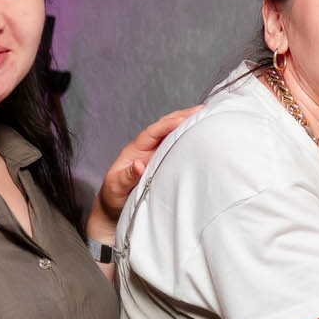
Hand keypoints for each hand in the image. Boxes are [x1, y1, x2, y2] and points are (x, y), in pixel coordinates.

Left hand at [90, 106, 196, 242]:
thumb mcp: (116, 187)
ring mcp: (155, 154)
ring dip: (186, 123)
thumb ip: (126, 177)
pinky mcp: (163, 162)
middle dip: (181, 116)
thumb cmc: (114, 197)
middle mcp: (146, 149)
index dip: (166, 125)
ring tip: (205, 116)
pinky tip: (200, 133)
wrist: (115, 208)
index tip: (182, 120)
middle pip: (164, 127)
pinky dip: (188, 138)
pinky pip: (176, 146)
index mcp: (134, 151)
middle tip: (201, 110)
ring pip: (171, 134)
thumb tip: (138, 165)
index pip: (152, 133)